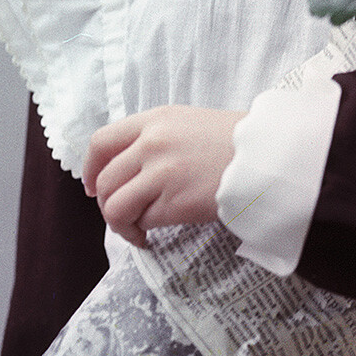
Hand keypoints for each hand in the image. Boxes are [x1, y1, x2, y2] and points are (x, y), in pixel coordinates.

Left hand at [82, 105, 243, 247]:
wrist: (266, 154)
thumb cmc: (233, 140)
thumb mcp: (188, 123)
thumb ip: (154, 138)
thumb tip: (124, 168)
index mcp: (155, 120)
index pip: (101, 142)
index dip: (89, 169)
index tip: (92, 186)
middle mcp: (152, 143)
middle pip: (104, 180)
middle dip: (105, 204)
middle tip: (121, 214)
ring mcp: (162, 173)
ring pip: (115, 206)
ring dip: (120, 224)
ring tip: (136, 229)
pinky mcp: (174, 202)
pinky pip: (142, 222)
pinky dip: (142, 232)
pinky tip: (153, 235)